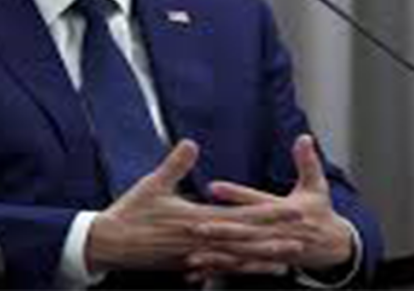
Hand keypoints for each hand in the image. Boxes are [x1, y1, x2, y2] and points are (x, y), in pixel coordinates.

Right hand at [85, 140, 306, 274]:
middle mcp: (200, 241)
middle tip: (303, 238)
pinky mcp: (187, 264)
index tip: (292, 211)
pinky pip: (219, 268)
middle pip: (246, 242)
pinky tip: (252, 269)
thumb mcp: (152, 184)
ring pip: (236, 260)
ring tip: (287, 259)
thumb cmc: (129, 212)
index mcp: (196, 219)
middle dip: (276, 239)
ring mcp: (195, 256)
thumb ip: (175, 165)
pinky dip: (239, 269)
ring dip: (262, 259)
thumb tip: (191, 144)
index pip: (241, 218)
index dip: (269, 215)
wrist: (109, 244)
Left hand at [191, 135, 353, 277]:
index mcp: (284, 210)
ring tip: (194, 252)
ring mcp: (271, 250)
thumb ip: (307, 161)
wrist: (333, 246)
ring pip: (240, 252)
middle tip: (196, 226)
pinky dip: (220, 268)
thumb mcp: (317, 185)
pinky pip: (240, 267)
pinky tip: (200, 269)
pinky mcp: (267, 262)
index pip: (256, 201)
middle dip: (221, 229)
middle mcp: (276, 232)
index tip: (213, 186)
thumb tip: (304, 137)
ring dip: (217, 253)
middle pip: (245, 230)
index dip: (236, 194)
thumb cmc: (320, 211)